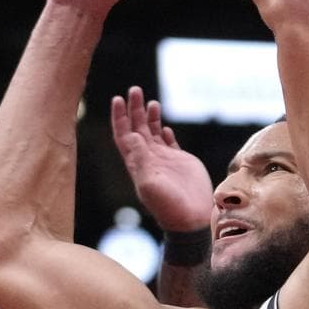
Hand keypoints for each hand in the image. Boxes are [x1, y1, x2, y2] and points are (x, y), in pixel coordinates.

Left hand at [110, 86, 213, 232]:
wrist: (191, 219)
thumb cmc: (168, 206)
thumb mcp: (149, 183)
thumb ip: (140, 159)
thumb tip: (132, 136)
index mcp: (137, 163)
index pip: (123, 135)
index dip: (119, 117)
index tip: (118, 99)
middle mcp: (147, 159)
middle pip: (136, 129)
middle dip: (134, 109)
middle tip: (134, 90)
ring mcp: (164, 160)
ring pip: (153, 133)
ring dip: (150, 117)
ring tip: (150, 101)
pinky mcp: (180, 162)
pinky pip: (169, 143)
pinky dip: (165, 132)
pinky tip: (164, 126)